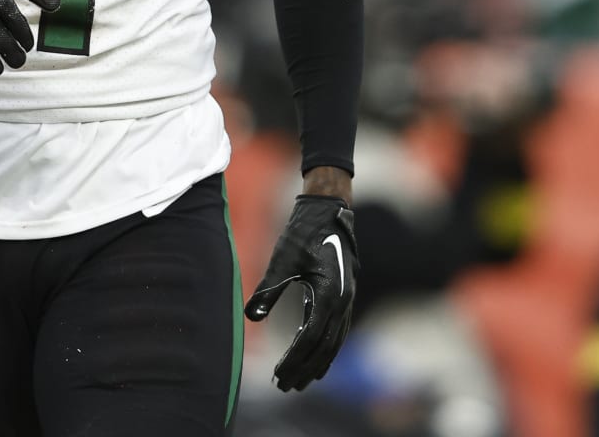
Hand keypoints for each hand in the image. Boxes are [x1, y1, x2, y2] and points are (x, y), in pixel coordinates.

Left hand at [244, 194, 358, 390]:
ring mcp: (347, 301)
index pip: (310, 339)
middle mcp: (343, 303)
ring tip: (301, 382)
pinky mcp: (344, 297)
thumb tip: (251, 317)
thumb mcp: (282, 259)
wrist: (328, 211)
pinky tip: (316, 358)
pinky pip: (338, 332)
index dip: (293, 360)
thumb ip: (268, 289)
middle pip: (324, 348)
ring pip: (334, 343)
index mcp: (328, 295)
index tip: (277, 376)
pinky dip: (327, 349)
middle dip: (304, 369)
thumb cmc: (303, 233)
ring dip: (317, 364)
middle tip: (285, 387)